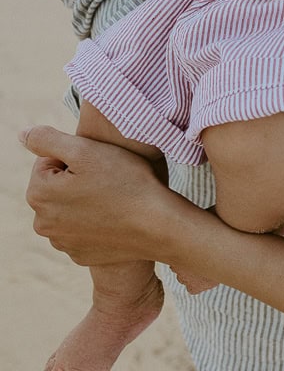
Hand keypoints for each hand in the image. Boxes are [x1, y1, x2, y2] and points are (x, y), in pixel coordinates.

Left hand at [21, 127, 177, 265]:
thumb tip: (21, 135)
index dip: (75, 156)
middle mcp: (43, 223)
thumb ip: (46, 139)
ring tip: (112, 195)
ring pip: (68, 207)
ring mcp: (62, 242)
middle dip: (75, 177)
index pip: (49, 161)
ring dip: (83, 198)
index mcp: (39, 194)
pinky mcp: (80, 254)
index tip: (97, 162)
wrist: (156, 224)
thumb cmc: (123, 181)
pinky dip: (94, 220)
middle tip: (106, 177)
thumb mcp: (85, 150)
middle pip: (56, 185)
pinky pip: (81, 228)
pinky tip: (114, 215)